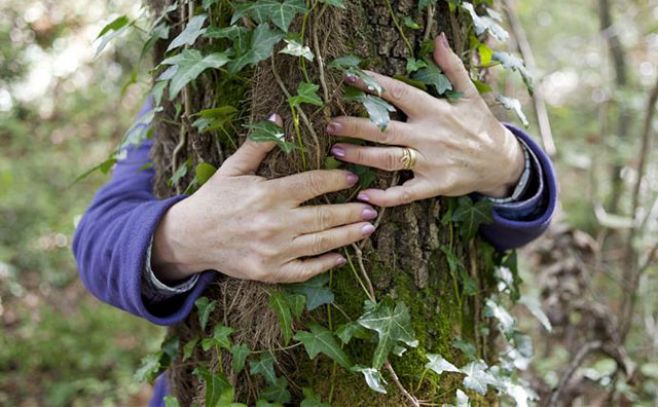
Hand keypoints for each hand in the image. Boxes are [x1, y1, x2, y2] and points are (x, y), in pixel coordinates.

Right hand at [151, 114, 377, 283]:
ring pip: (321, 243)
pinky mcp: (270, 272)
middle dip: (352, 211)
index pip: (313, 184)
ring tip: (368, 228)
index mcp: (269, 194)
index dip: (336, 180)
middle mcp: (275, 224)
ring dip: (348, 236)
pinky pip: (304, 270)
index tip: (353, 177)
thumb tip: (279, 116)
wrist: (190, 237)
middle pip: (325, 216)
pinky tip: (341, 258)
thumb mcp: (233, 168)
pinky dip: (324, 265)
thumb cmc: (214, 199)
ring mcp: (274, 251)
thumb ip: (259, 144)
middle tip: (372, 205)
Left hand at [327, 33, 524, 206]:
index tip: (350, 79)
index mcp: (435, 111)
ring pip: (389, 159)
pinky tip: (365, 196)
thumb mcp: (469, 95)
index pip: (400, 94)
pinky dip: (385, 197)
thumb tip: (438, 39)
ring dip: (361, 156)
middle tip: (331, 124)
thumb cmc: (480, 126)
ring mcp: (431, 162)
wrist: (502, 162)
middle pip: (386, 129)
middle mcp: (430, 135)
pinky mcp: (434, 185)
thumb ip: (451, 67)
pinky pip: (406, 193)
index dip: (375, 86)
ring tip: (337, 151)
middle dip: (356, 126)